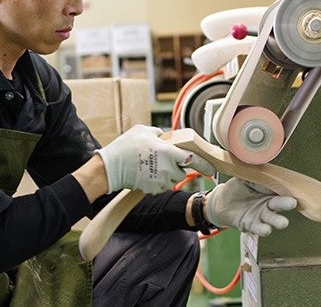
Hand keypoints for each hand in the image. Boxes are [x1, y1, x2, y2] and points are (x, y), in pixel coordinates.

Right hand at [96, 125, 214, 193]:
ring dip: (168, 175)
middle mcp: (167, 168)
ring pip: (172, 180)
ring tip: (153, 167)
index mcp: (168, 152)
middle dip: (177, 168)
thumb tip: (165, 135)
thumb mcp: (143, 130)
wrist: (110, 167)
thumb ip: (159, 133)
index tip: (210, 169)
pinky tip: (146, 174)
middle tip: (165, 161)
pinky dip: (157, 182)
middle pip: (182, 172)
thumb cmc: (126, 146)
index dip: (204, 165)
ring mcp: (160, 181)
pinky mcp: (152, 189)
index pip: (193, 159)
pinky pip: (161, 187)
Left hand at [205, 178, 296, 235]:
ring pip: (273, 219)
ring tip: (282, 222)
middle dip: (286, 204)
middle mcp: (268, 204)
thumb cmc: (236, 188)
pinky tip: (266, 229)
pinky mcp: (252, 225)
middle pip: (280, 204)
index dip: (286, 189)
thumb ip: (256, 176)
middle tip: (292, 203)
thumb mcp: (245, 178)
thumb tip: (266, 173)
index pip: (280, 189)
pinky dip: (263, 229)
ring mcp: (261, 216)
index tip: (292, 188)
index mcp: (268, 191)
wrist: (221, 201)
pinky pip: (259, 228)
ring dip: (278, 221)